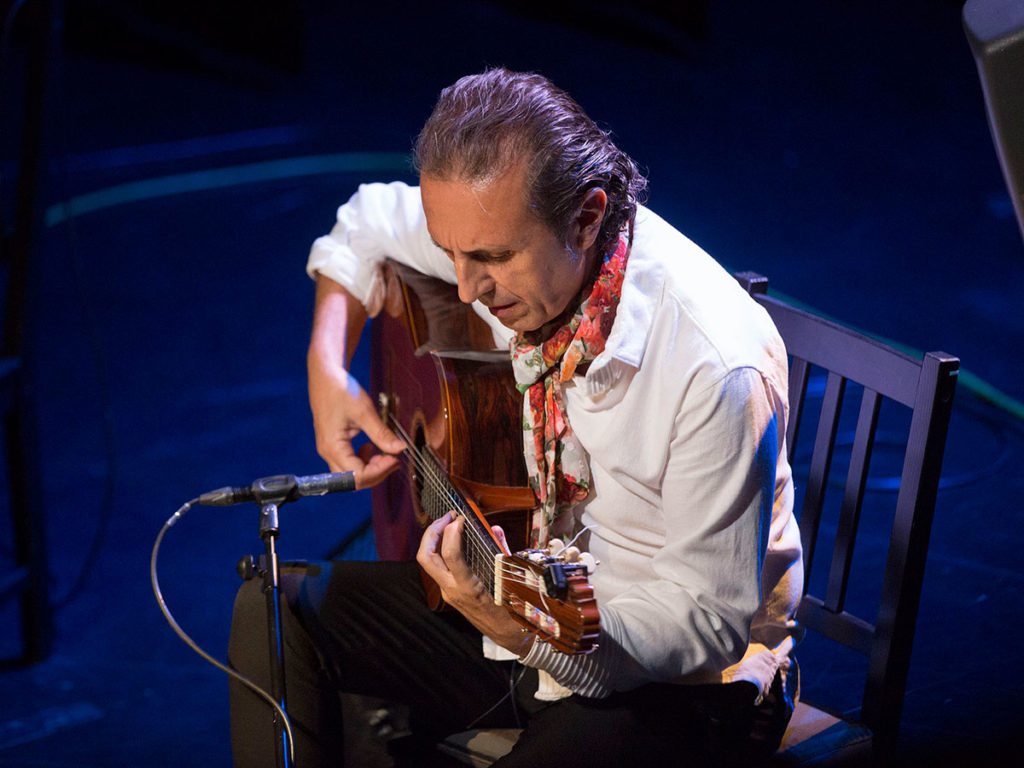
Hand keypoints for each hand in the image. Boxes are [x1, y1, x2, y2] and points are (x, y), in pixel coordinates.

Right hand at [307, 352, 405, 488]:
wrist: (325, 376)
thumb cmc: (341, 390)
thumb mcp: (365, 412)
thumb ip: (382, 434)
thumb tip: (400, 449)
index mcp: (333, 447)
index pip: (358, 475)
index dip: (379, 471)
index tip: (395, 458)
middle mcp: (327, 452)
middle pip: (353, 480)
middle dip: (376, 473)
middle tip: (394, 459)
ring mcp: (329, 449)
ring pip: (351, 473)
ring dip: (371, 468)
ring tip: (386, 455)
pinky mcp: (333, 444)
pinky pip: (348, 462)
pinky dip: (363, 461)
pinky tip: (372, 448)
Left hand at [417, 514, 534, 655]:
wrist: (508, 637)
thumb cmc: (513, 612)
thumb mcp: (510, 580)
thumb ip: (501, 552)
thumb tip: (494, 529)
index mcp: (468, 588)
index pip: (451, 555)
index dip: (452, 532)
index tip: (461, 518)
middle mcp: (452, 591)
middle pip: (426, 557)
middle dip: (432, 531)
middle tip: (447, 516)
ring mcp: (448, 593)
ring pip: (428, 562)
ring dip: (434, 539)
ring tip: (449, 524)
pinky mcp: (449, 593)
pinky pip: (438, 568)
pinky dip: (441, 550)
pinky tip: (454, 541)